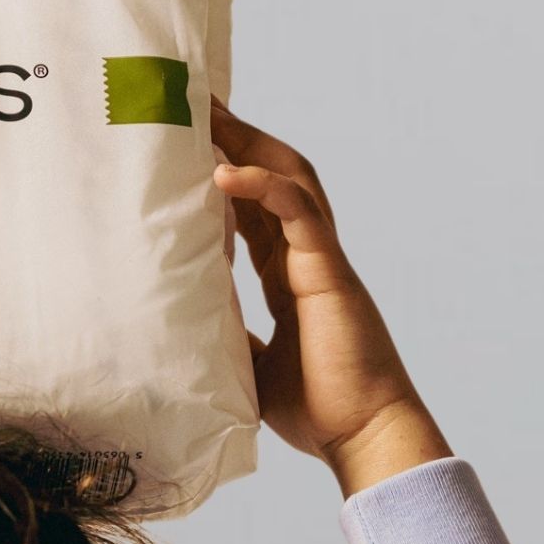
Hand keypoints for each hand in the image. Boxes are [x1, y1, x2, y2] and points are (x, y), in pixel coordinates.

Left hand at [210, 97, 452, 497]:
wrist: (362, 437)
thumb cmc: (316, 408)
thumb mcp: (250, 364)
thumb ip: (227, 332)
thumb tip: (182, 321)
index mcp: (290, 274)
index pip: (256, 207)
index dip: (227, 172)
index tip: (190, 144)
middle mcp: (307, 256)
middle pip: (274, 177)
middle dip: (237, 138)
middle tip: (194, 105)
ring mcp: (321, 259)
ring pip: (291, 179)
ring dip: (249, 144)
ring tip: (208, 116)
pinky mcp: (329, 272)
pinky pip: (299, 214)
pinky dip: (265, 187)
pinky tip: (226, 173)